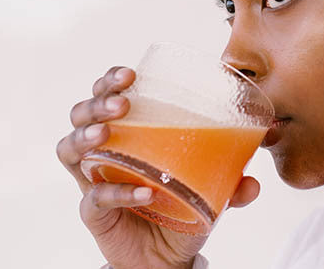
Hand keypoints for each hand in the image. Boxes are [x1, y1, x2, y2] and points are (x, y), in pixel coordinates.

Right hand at [57, 66, 261, 268]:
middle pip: (81, 115)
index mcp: (129, 135)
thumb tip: (254, 180)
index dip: (110, 81)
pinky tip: (144, 192)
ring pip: (69, 149)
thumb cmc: (181, 211)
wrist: (167, 259)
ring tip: (106, 133)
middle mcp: (104, 153)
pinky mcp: (94, 213)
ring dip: (85, 135)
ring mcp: (94, 181)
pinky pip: (95, 197)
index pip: (107, 96)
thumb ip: (232, 184)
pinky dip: (118, 192)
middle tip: (121, 103)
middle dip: (97, 102)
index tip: (130, 74)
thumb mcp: (211, 192)